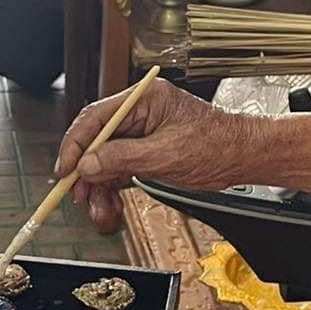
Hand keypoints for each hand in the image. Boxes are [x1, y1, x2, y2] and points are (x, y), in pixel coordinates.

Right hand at [57, 83, 257, 233]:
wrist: (244, 157)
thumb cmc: (218, 144)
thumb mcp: (166, 154)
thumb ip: (123, 158)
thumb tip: (88, 164)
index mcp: (144, 99)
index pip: (96, 118)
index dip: (76, 145)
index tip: (65, 170)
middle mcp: (138, 113)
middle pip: (96, 141)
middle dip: (84, 171)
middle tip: (78, 195)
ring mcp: (141, 133)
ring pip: (104, 160)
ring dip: (97, 187)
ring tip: (98, 209)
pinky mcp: (145, 152)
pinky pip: (118, 170)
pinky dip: (111, 190)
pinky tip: (110, 206)